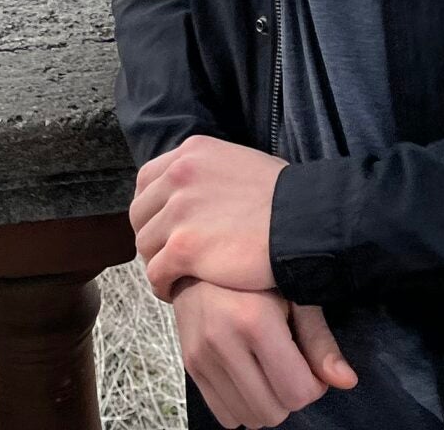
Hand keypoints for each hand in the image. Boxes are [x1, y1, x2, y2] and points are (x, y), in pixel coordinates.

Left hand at [132, 134, 286, 298]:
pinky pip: (156, 273)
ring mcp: (179, 211)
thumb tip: (198, 191)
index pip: (147, 180)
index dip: (152, 207)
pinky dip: (163, 285)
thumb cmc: (284, 198)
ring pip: (145, 245)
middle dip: (152, 236)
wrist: (303, 222)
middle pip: (141, 213)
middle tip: (169, 256)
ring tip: (176, 276)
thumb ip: (211, 174)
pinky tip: (177, 290)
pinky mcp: (184, 248)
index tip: (164, 226)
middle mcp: (179, 176)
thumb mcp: (241, 163)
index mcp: (192, 153)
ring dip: (157, 262)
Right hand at [171, 281, 356, 427]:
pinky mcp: (190, 366)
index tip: (311, 364)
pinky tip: (249, 378)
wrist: (201, 261)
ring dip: (266, 403)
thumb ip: (319, 341)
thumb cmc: (256, 276)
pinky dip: (243, 407)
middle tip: (290, 367)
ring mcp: (201, 356)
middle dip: (290, 396)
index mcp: (254, 320)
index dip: (314, 386)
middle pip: (273, 411)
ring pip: (248, 419)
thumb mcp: (294, 296)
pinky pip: (224, 416)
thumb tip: (347, 381)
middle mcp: (222, 340)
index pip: (296, 392)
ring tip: (268, 370)